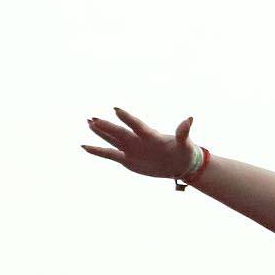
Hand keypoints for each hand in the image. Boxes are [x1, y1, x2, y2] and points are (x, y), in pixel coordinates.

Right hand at [82, 108, 196, 179]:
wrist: (179, 164)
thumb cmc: (184, 151)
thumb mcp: (185, 144)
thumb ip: (183, 132)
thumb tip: (189, 119)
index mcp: (150, 135)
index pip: (136, 125)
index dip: (127, 118)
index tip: (116, 110)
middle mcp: (137, 140)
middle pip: (119, 132)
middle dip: (106, 126)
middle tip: (93, 118)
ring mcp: (130, 149)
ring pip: (112, 139)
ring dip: (100, 132)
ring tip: (88, 122)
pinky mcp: (127, 160)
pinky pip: (109, 155)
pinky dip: (97, 151)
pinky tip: (85, 147)